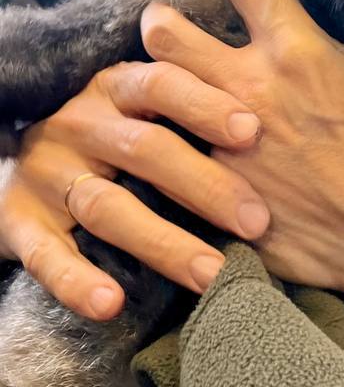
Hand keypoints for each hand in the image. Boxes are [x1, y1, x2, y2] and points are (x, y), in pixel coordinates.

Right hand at [0, 61, 270, 319]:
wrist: (24, 161)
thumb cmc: (117, 134)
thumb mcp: (148, 105)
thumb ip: (199, 100)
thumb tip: (275, 110)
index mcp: (116, 88)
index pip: (161, 83)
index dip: (205, 104)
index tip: (252, 130)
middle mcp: (80, 124)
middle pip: (144, 149)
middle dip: (205, 185)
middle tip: (257, 221)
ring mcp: (49, 176)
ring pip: (108, 208)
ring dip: (163, 243)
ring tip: (211, 273)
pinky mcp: (20, 223)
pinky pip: (46, 256)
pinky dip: (75, 282)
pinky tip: (110, 303)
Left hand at [142, 0, 343, 323]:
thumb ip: (337, 48)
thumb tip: (319, 24)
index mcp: (298, 55)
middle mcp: (251, 95)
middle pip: (170, 35)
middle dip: (159, 23)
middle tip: (160, 23)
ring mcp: (226, 150)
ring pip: (158, 98)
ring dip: (152, 84)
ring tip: (152, 83)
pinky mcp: (219, 199)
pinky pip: (168, 168)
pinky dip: (165, 156)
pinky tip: (164, 157)